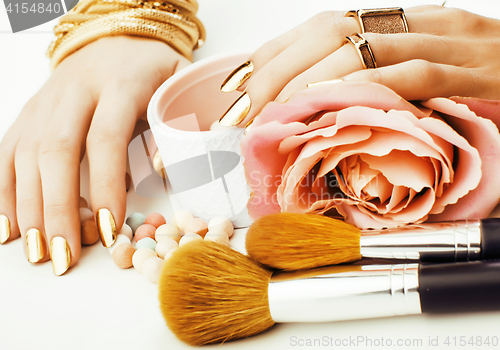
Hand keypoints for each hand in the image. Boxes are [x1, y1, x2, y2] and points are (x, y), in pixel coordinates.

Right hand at [0, 35, 189, 273]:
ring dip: (30, 208)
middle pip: (56, 151)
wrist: (116, 39)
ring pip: (27, 155)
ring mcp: (45, 102)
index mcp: (118, 84)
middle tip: (65, 255)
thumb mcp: (180, 85)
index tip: (109, 228)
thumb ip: (181, 122)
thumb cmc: (154, 71)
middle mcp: (73, 91)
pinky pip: (8, 153)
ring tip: (40, 252)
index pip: (105, 138)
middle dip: (59, 208)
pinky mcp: (29, 113)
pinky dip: (6, 193)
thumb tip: (171, 170)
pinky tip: (11, 228)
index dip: (105, 185)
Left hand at [218, 5, 499, 125]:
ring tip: (272, 114)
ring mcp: (451, 44)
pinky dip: (365, 89)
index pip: (325, 27)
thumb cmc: (494, 85)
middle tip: (241, 108)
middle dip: (277, 70)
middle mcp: (423, 24)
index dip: (275, 52)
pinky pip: (412, 74)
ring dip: (308, 82)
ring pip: (363, 47)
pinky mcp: (477, 72)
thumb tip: (328, 114)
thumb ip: (384, 89)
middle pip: (331, 32)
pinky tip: (330, 107)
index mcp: (407, 24)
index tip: (238, 82)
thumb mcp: (431, 79)